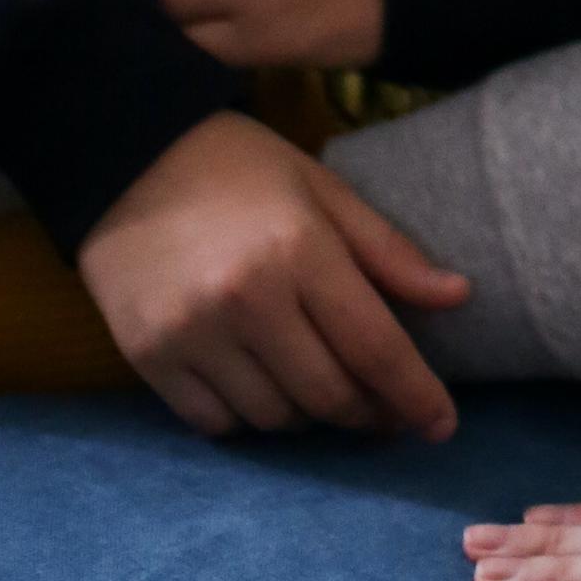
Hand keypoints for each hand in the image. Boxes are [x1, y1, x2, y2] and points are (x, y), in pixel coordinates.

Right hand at [78, 111, 466, 441]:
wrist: (122, 153)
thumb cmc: (237, 167)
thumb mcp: (322, 189)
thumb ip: (388, 250)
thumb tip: (458, 297)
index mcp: (299, 250)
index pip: (375, 348)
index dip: (415, 397)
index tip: (441, 426)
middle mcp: (245, 300)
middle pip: (329, 395)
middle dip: (369, 414)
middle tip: (386, 412)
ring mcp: (191, 333)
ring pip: (275, 419)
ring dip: (310, 417)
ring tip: (322, 390)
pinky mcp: (148, 357)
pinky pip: (217, 424)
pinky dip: (249, 419)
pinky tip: (263, 388)